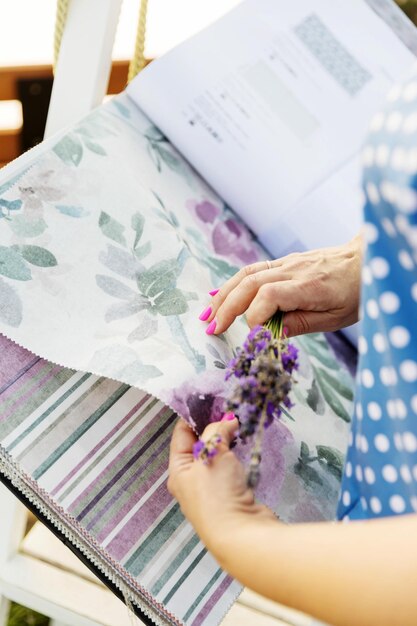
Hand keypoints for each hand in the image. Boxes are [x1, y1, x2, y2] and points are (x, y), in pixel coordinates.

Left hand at [168, 418, 273, 553]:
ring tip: (241, 423)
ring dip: (228, 441)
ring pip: (218, 456)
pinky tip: (247, 445)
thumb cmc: (217, 492)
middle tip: (231, 408)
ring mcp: (212, 490)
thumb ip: (217, 431)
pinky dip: (238, 456)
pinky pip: (232, 468)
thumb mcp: (212, 453)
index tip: (211, 398)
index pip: (182, 433)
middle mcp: (191, 481)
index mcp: (178, 470)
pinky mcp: (231, 496)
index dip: (195, 414)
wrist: (242, 535)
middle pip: (200, 444)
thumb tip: (227, 420)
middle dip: (215, 426)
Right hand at [203, 234, 362, 336]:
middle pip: (249, 283)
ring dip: (223, 294)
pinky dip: (232, 284)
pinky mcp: (283, 262)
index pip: (269, 296)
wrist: (366, 259)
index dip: (255, 317)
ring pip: (245, 274)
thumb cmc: (356, 291)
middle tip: (210, 328)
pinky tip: (219, 295)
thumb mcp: (336, 317)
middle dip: (226, 307)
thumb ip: (303, 323)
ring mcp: (285, 263)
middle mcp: (292, 270)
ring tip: (207, 314)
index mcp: (308, 286)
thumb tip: (272, 333)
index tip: (253, 337)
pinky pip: (252, 270)